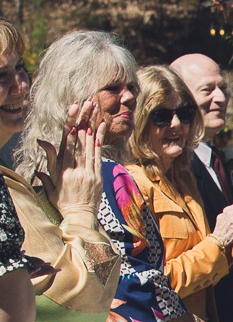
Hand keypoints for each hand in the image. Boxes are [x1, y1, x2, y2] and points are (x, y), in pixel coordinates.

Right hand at [36, 101, 105, 216]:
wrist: (80, 216)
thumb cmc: (63, 201)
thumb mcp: (51, 184)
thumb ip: (49, 162)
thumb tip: (42, 141)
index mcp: (62, 171)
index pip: (66, 147)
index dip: (70, 130)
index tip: (73, 116)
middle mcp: (75, 170)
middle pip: (79, 143)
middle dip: (83, 122)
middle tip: (86, 105)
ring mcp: (88, 173)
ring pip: (90, 148)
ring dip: (93, 129)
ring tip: (95, 113)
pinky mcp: (98, 177)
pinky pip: (99, 157)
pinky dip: (100, 143)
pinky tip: (102, 131)